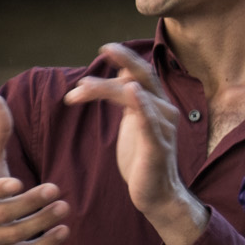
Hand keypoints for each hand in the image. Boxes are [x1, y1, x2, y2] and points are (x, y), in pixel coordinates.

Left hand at [64, 44, 207, 244]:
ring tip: (80, 91)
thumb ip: (128, 101)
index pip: (141, 73)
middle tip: (102, 50)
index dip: (124, 59)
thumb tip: (121, 76)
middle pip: (144, 76)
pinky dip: (143, 106)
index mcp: (156, 104)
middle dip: (124, 60)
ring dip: (108, 89)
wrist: (156, 195)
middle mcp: (164, 111)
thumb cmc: (142, 159)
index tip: (103, 49)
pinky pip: (150, 122)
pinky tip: (133, 92)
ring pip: (137, 97)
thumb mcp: (133, 123)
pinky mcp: (158, 147)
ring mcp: (162, 128)